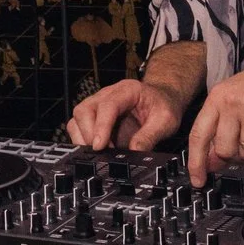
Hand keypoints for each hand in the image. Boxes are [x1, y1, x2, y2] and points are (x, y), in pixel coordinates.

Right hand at [67, 77, 187, 151]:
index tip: (100, 145)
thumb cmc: (163, 105)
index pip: (107, 105)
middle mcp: (108, 95)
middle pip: (85, 110)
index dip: (101, 126)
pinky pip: (78, 128)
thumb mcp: (166, 120)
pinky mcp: (94, 117)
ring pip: (77, 119)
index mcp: (127, 90)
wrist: (162, 99)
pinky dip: (83, 141)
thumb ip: (151, 136)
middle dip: (89, 134)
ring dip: (83, 138)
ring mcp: (98, 105)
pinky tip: (98, 151)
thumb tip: (135, 152)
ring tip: (100, 153)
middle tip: (102, 152)